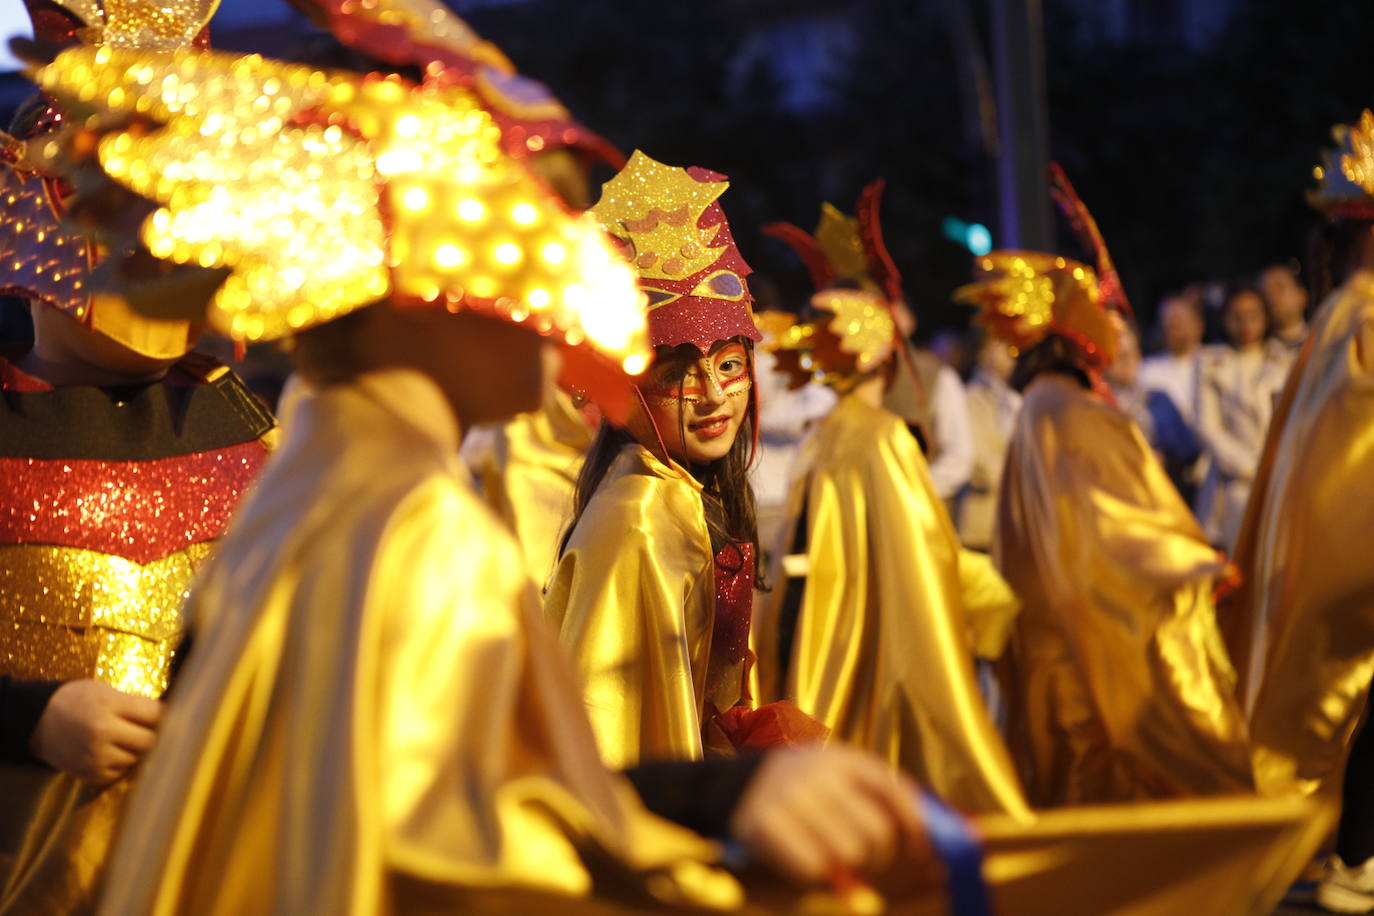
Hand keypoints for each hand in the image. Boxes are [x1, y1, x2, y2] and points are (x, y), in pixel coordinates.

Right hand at [29, 680, 162, 784]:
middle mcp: (101, 731)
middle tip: (155, 731)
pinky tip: (114, 752)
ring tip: (129, 740)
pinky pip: (121, 773)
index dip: (167, 715)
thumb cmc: (78, 700)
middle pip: (150, 740)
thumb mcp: (106, 691)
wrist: (38, 721)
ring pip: (137, 759)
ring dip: (139, 751)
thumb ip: (136, 705)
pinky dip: (122, 764)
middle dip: (156, 735)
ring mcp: (95, 755)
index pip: (156, 714)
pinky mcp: (89, 773)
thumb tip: (172, 717)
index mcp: (109, 705)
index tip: (172, 715)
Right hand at [728, 744, 928, 885]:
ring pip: (850, 853)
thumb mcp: (840, 778)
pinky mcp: (763, 824)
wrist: (731, 788)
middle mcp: (816, 772)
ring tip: (835, 856)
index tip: (922, 851)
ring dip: (848, 866)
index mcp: (841, 758)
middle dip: (880, 855)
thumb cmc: (803, 791)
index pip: (895, 792)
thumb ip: (886, 797)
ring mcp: (788, 797)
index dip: (917, 827)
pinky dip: (815, 872)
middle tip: (868, 857)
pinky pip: (814, 867)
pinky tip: (806, 858)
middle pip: (878, 832)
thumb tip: (957, 829)